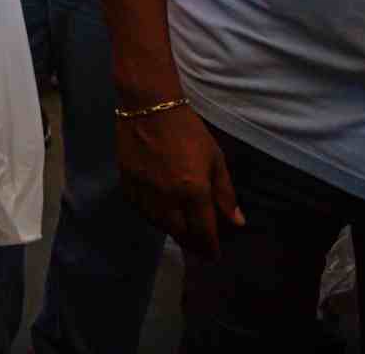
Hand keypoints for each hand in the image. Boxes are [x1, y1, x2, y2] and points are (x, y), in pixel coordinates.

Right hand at [116, 104, 244, 259]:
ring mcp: (145, 193)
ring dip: (173, 232)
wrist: (148, 108)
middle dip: (191, 244)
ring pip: (159, 225)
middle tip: (198, 246)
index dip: (210, 248)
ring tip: (181, 232)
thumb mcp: (215, 158)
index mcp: (193, 190)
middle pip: (180, 234)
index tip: (214, 256)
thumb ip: (225, 193)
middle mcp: (168, 197)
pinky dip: (153, 218)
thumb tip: (237, 222)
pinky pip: (141, 212)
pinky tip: (160, 215)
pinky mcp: (128, 185)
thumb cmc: (188, 131)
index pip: (203, 231)